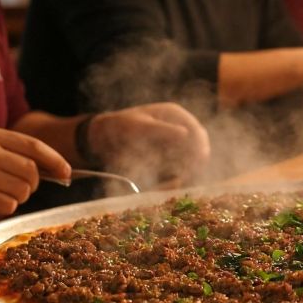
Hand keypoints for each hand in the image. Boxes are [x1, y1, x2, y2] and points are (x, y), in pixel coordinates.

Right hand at [0, 127, 69, 214]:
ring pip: (23, 190)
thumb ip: (10, 153)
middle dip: (33, 184)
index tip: (67, 173)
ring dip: (19, 197)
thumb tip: (53, 169)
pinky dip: (5, 207)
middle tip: (20, 188)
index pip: (34, 146)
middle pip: (32, 171)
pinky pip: (8, 205)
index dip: (55, 160)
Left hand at [90, 103, 210, 187]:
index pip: (197, 131)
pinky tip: (165, 187)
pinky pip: (179, 172)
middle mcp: (179, 129)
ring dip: (185, 175)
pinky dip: (174, 181)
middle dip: (194, 165)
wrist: (102, 139)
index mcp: (174, 115)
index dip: (200, 147)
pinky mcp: (169, 160)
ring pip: (191, 163)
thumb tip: (185, 134)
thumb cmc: (119, 127)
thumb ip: (161, 130)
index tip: (198, 162)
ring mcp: (175, 145)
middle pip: (199, 149)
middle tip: (183, 179)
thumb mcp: (138, 127)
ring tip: (171, 185)